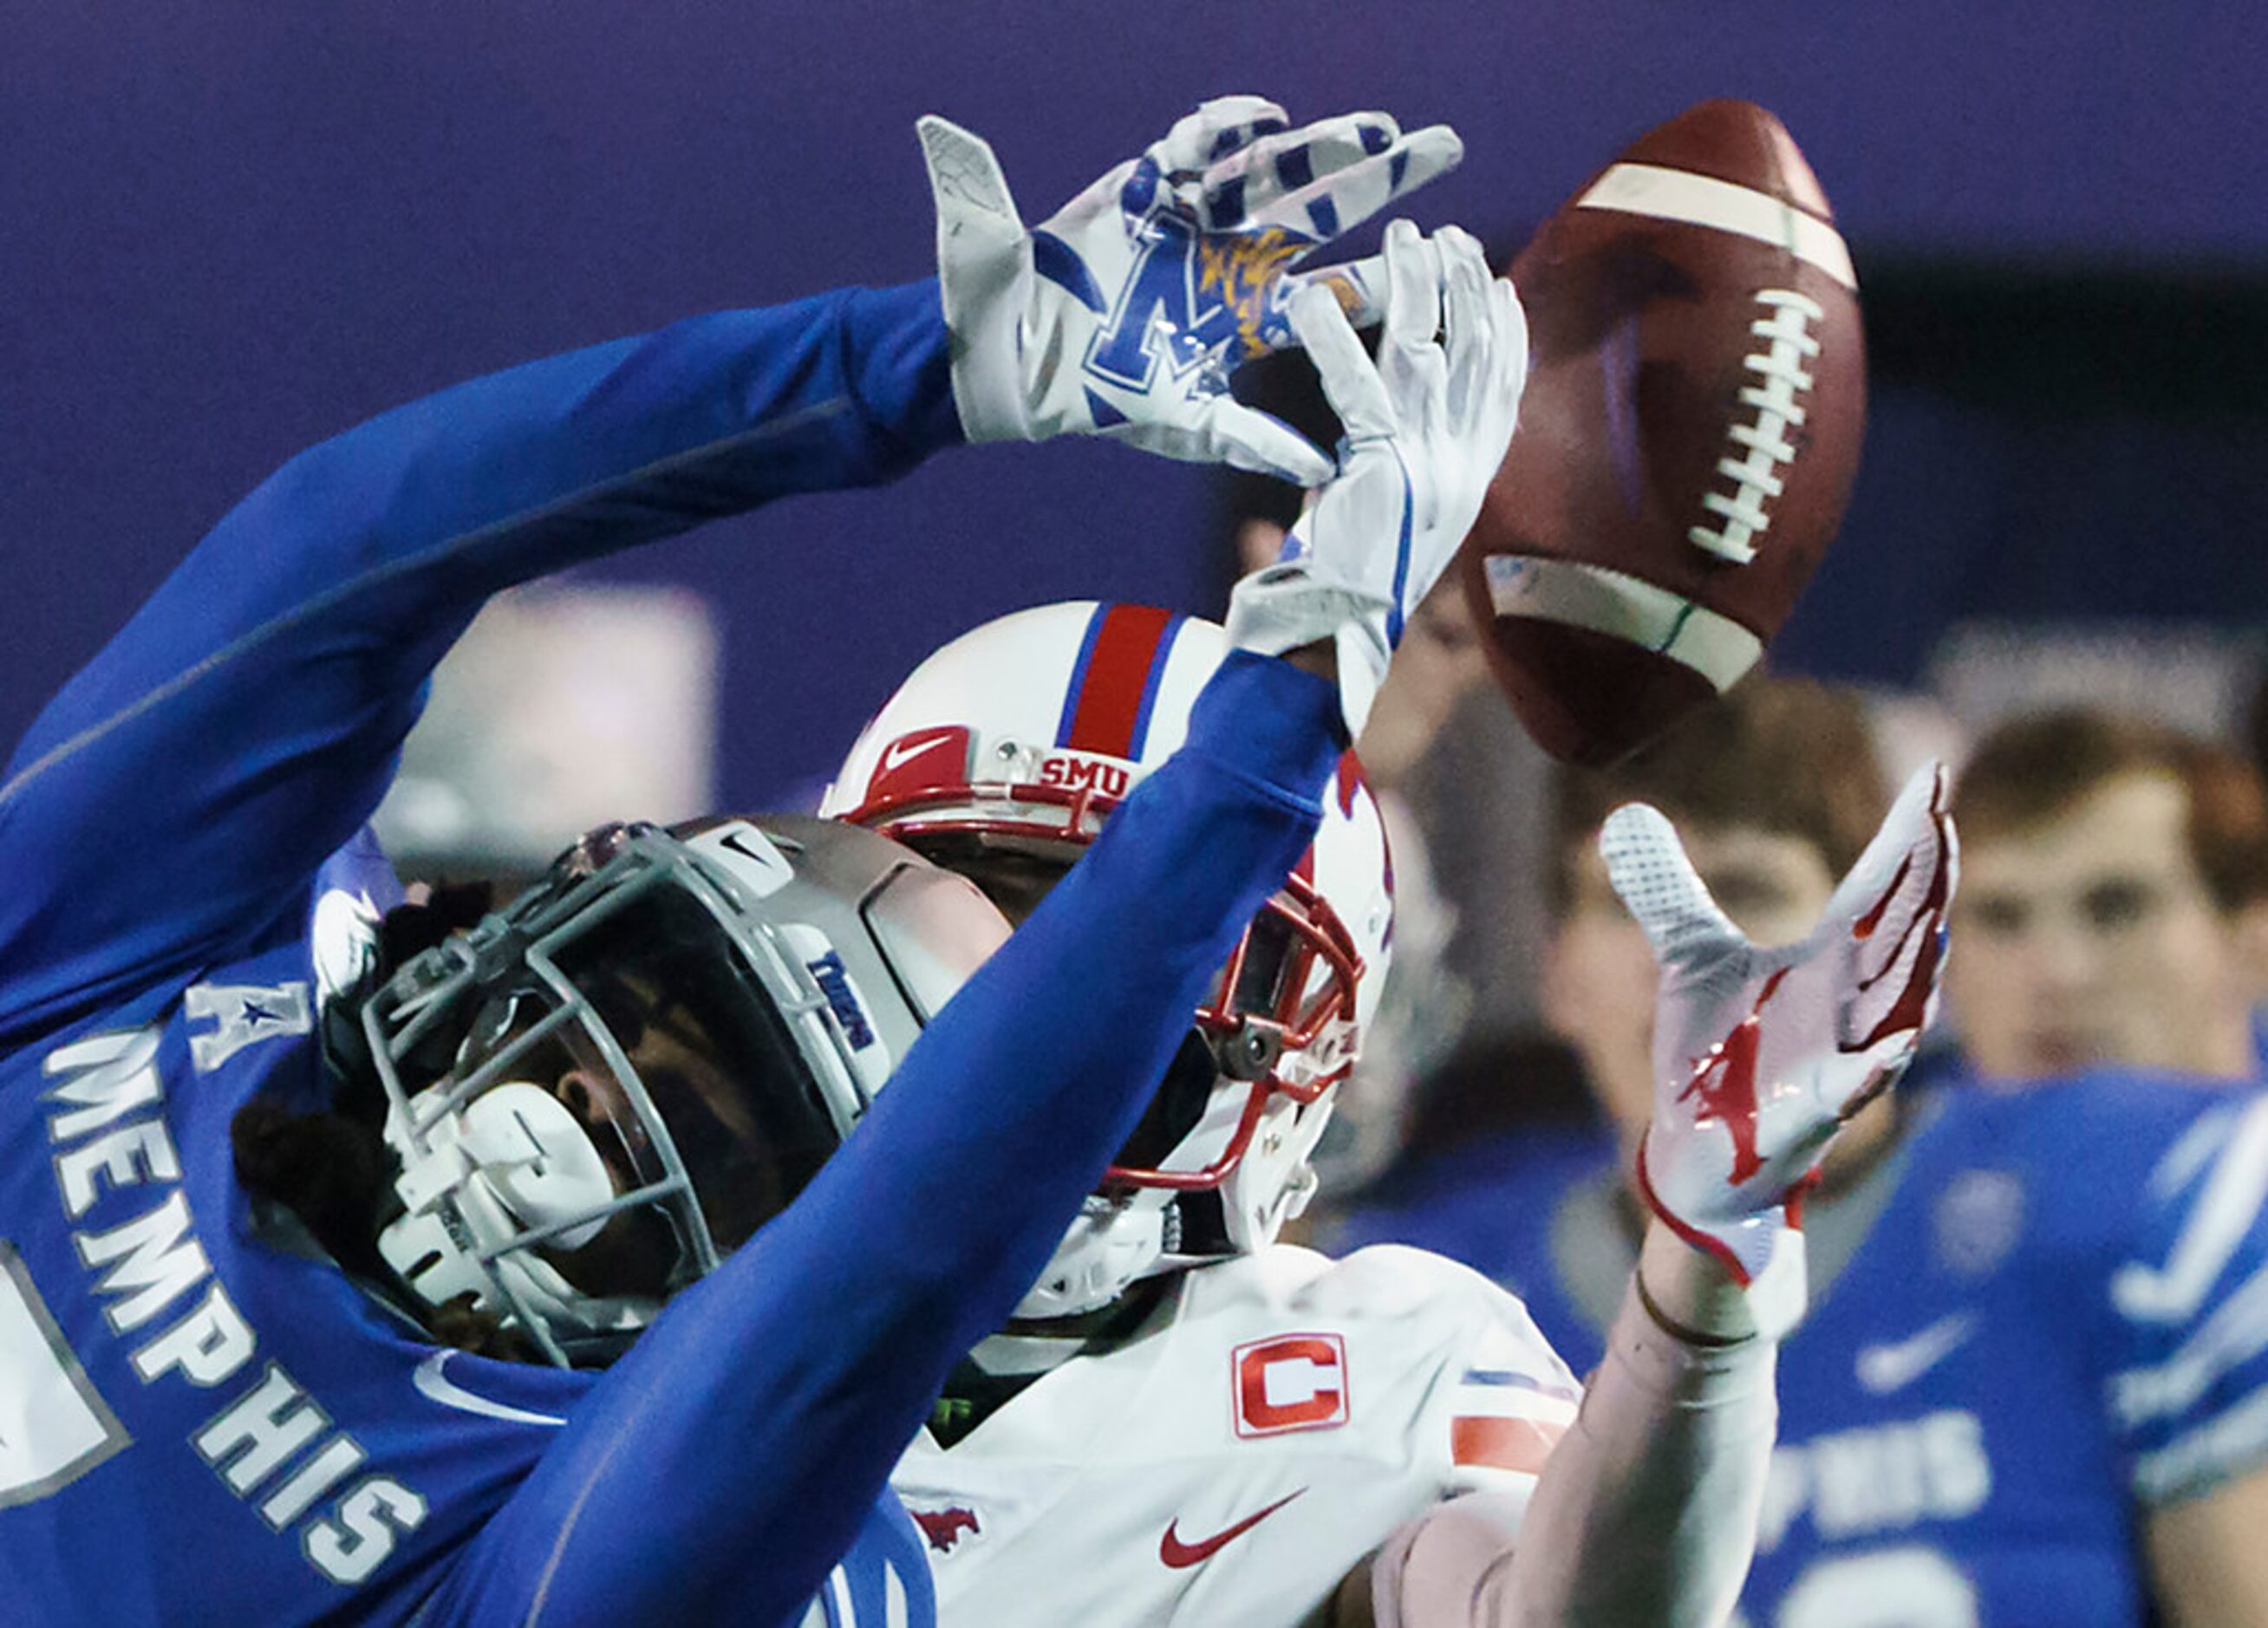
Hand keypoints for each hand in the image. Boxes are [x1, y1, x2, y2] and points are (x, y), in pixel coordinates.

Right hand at [917, 97, 1461, 484]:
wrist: (1025, 360)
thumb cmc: (1102, 395)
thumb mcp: (1188, 425)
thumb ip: (1253, 440)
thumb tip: (1323, 472)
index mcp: (1252, 313)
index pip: (1339, 289)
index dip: (1391, 273)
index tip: (1452, 257)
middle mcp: (1236, 259)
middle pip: (1326, 210)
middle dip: (1383, 179)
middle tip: (1446, 147)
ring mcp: (1197, 221)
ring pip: (1272, 172)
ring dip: (1322, 147)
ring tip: (1375, 127)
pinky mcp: (1149, 188)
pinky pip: (1195, 148)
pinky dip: (1224, 130)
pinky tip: (1264, 117)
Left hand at [1224, 221, 1525, 733]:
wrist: (1333, 643)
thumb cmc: (1345, 590)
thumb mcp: (1387, 522)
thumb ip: (1396, 475)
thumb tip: (1375, 440)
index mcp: (1469, 483)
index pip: (1502, 394)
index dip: (1507, 335)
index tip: (1501, 285)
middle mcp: (1461, 471)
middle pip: (1477, 359)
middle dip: (1468, 290)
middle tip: (1454, 237)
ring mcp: (1428, 468)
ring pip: (1430, 356)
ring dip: (1418, 290)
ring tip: (1407, 238)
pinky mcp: (1381, 469)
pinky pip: (1358, 389)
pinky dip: (1334, 340)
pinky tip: (1310, 301)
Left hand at [1606, 764, 1956, 1286]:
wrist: (1699, 1149)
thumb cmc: (1716, 1053)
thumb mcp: (1687, 957)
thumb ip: (1667, 889)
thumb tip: (1626, 815)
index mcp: (1830, 959)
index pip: (1881, 884)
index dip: (1908, 832)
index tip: (1935, 773)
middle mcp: (1849, 1003)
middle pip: (1903, 934)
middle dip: (1925, 883)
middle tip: (1940, 822)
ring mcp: (1841, 1058)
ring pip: (1898, 1007)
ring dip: (1916, 964)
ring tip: (1934, 916)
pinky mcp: (1817, 1113)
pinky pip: (1856, 1090)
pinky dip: (1873, 1068)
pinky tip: (1893, 1047)